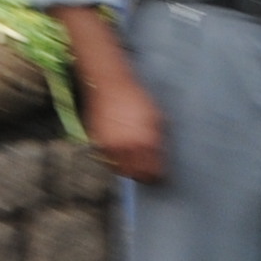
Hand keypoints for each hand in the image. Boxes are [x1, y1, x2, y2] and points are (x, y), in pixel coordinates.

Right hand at [85, 70, 167, 185]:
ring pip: (120, 170)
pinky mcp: (99, 142)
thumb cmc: (136, 99)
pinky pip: (108, 160)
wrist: (111, 85)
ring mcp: (112, 145)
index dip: (156, 175)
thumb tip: (161, 154)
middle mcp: (129, 146)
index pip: (152, 171)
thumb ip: (159, 137)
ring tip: (131, 164)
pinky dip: (114, 161)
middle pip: (136, 174)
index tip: (157, 176)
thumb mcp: (155, 116)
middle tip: (144, 173)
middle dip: (141, 175)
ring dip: (127, 169)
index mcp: (147, 140)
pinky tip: (120, 154)